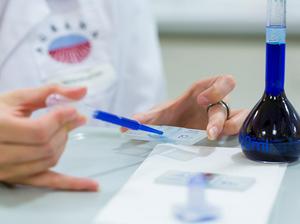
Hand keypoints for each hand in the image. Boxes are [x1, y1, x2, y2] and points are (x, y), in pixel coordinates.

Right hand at [0, 85, 97, 190]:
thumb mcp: (18, 98)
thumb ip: (51, 92)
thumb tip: (83, 90)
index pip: (39, 131)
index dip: (61, 119)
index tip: (73, 109)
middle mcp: (1, 155)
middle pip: (47, 146)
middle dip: (64, 129)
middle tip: (73, 118)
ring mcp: (10, 170)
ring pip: (50, 160)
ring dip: (64, 143)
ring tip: (64, 130)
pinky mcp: (20, 178)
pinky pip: (49, 183)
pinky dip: (73, 184)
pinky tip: (93, 185)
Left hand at [132, 75, 248, 139]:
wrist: (179, 128)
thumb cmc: (175, 116)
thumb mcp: (162, 115)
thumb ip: (147, 118)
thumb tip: (128, 125)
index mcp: (202, 91)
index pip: (218, 81)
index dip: (214, 89)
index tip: (200, 101)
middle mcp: (215, 102)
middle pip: (228, 95)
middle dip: (218, 109)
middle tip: (208, 129)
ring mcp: (223, 116)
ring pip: (239, 115)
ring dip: (230, 125)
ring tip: (214, 137)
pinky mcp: (227, 130)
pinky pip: (239, 128)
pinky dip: (236, 133)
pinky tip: (223, 141)